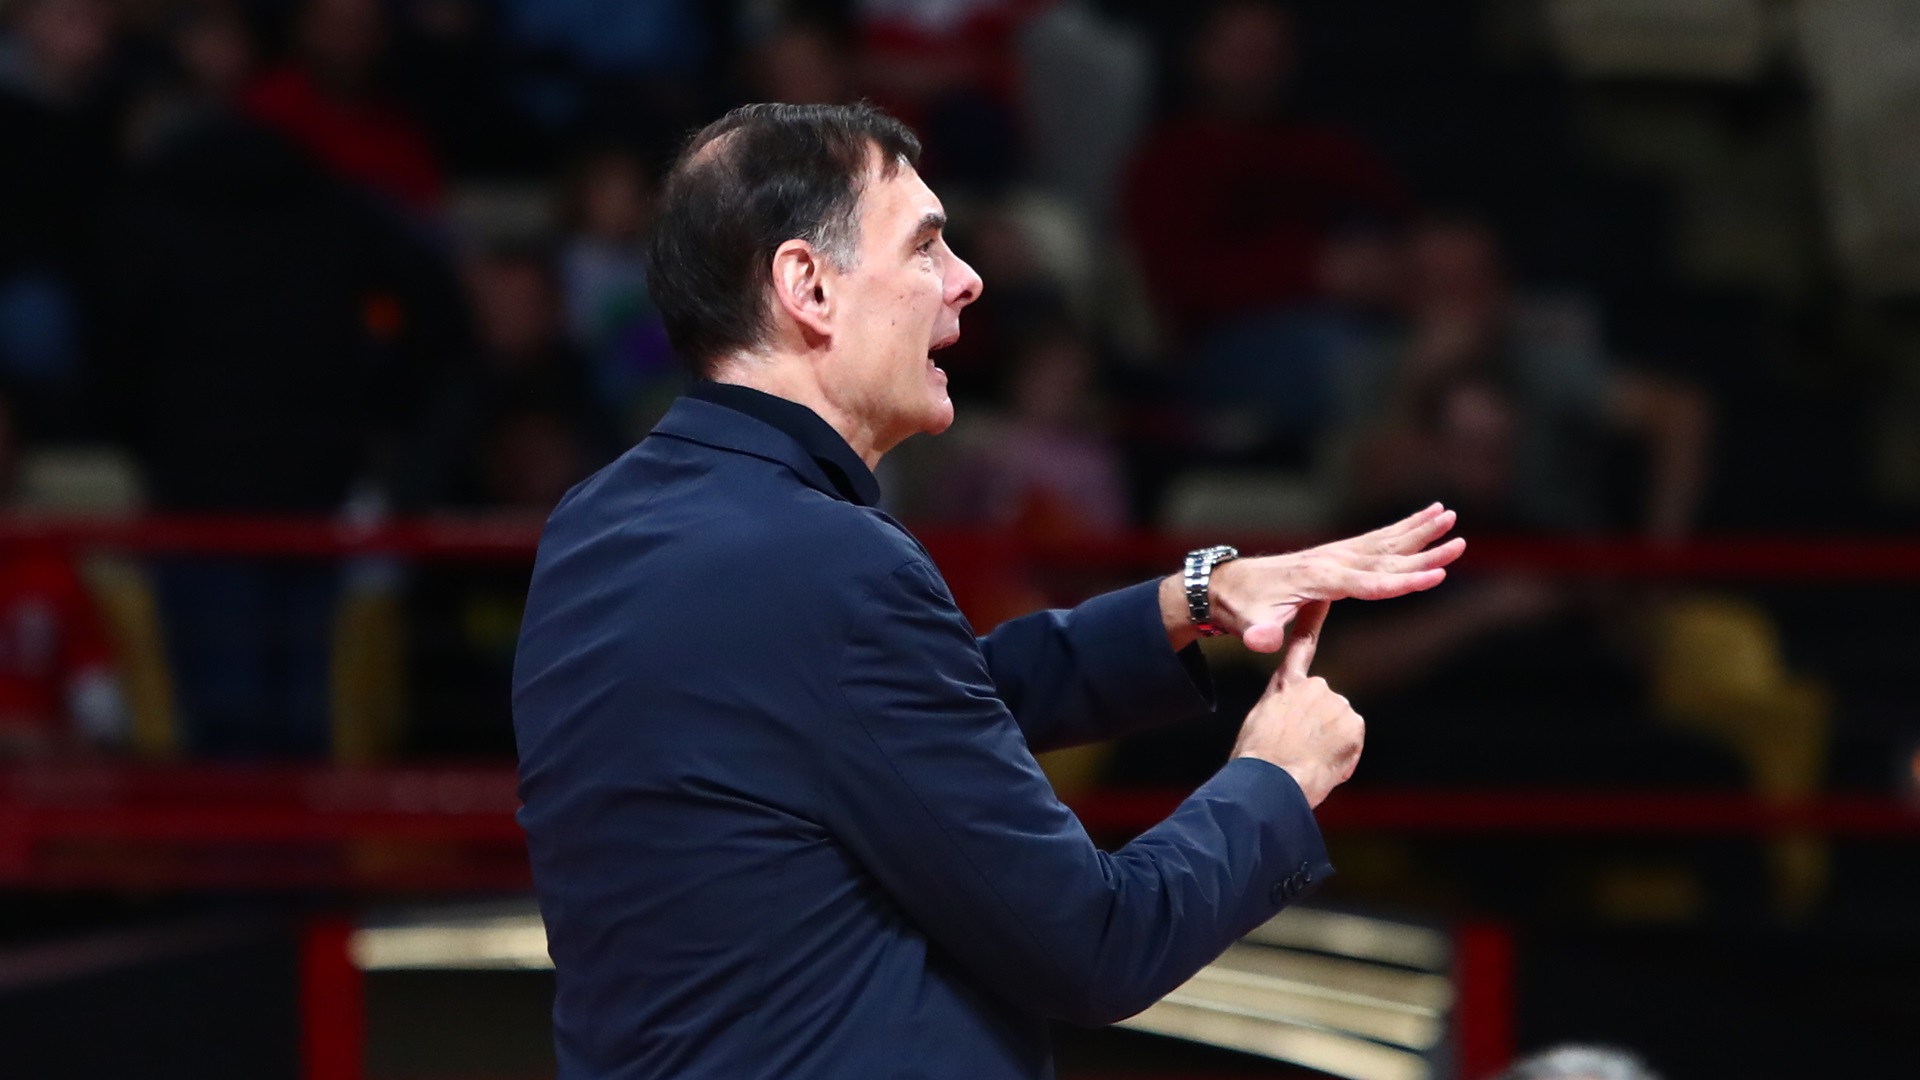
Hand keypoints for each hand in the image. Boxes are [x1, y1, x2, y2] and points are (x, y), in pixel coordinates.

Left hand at [1210, 503, 1464, 652]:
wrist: (1225, 585)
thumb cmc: (1241, 609)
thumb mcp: (1247, 624)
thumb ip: (1258, 634)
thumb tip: (1261, 643)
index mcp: (1319, 579)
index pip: (1370, 582)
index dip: (1405, 582)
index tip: (1438, 575)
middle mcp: (1331, 560)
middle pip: (1387, 556)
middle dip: (1425, 550)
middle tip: (1460, 540)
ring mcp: (1333, 554)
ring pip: (1384, 541)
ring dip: (1418, 529)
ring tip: (1449, 514)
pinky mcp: (1334, 554)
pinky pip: (1374, 540)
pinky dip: (1401, 529)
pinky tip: (1424, 516)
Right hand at [1232, 602, 1361, 807]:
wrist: (1270, 776)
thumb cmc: (1258, 758)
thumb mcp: (1262, 724)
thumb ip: (1283, 712)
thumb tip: (1296, 724)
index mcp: (1285, 686)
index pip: (1301, 647)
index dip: (1311, 621)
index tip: (1321, 599)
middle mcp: (1313, 686)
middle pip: (1327, 704)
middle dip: (1322, 725)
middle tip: (1301, 748)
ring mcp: (1335, 702)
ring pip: (1341, 724)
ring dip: (1332, 741)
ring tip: (1309, 758)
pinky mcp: (1352, 720)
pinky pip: (1353, 739)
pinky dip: (1344, 753)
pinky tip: (1324, 762)